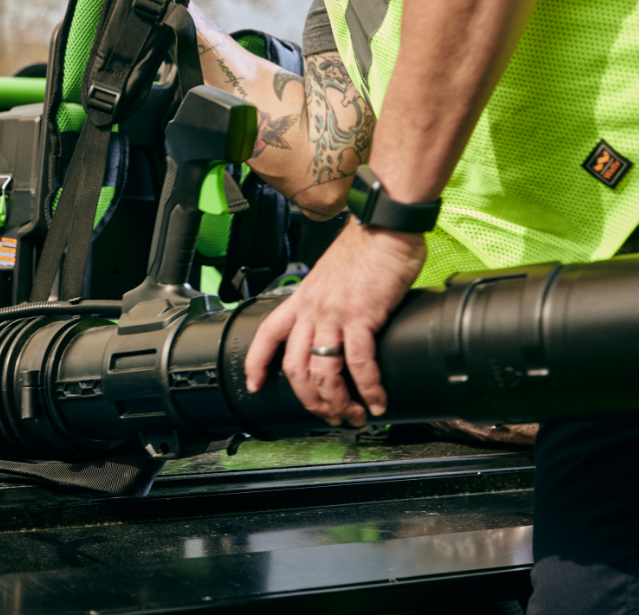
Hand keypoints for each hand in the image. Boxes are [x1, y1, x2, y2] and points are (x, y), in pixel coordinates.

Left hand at [245, 221, 425, 425]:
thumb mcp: (333, 275)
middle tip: (326, 415)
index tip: (254, 385)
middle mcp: (312, 308)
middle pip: (293, 366)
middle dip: (308, 400)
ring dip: (337, 402)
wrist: (384, 223)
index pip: (267, 334)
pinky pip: (359, 363)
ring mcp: (333, 313)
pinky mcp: (361, 315)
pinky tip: (376, 401)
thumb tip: (340, 324)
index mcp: (302, 298)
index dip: (256, 363)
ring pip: (321, 372)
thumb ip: (330, 300)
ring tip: (353, 416)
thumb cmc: (366, 245)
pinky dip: (368, 389)